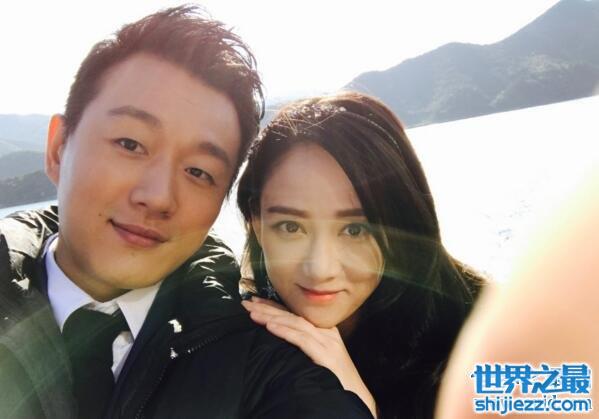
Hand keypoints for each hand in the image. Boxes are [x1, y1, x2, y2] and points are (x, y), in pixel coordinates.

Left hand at [241, 297, 377, 417]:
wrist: (357, 398)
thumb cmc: (336, 382)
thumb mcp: (320, 359)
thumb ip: (305, 348)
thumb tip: (279, 342)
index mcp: (325, 332)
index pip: (296, 315)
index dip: (274, 307)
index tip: (255, 303)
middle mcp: (327, 333)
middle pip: (293, 316)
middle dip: (268, 308)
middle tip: (247, 303)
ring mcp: (328, 343)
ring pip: (296, 324)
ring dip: (272, 317)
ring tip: (253, 313)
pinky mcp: (326, 356)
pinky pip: (302, 340)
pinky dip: (285, 332)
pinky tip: (271, 327)